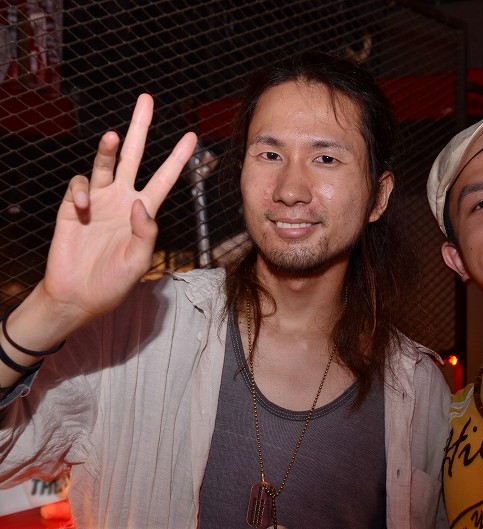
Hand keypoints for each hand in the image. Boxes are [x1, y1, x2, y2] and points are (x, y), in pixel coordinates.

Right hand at [40, 94, 196, 324]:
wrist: (78, 296)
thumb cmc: (114, 282)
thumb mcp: (139, 262)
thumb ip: (145, 233)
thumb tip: (140, 203)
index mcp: (144, 211)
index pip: (164, 178)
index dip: (177, 158)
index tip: (192, 135)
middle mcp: (122, 199)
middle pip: (133, 156)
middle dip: (140, 128)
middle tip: (146, 100)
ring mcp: (98, 201)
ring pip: (104, 164)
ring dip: (107, 149)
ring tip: (113, 136)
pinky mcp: (74, 207)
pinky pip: (79, 188)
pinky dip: (82, 193)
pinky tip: (84, 210)